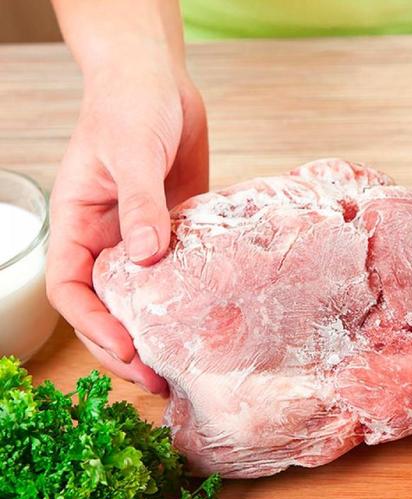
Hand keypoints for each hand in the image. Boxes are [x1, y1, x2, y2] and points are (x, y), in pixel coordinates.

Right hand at [47, 58, 208, 393]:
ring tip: (186, 363)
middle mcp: (107, 239)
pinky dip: (190, 298)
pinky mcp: (177, 230)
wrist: (158, 80)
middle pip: (108, 306)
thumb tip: (147, 258)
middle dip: (127, 346)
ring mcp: (144, 237)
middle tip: (159, 378)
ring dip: (161, 331)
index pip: (72, 289)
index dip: (93, 326)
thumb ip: (139, 205)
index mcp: (78, 224)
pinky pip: (181, 271)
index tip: (126, 350)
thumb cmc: (128, 106)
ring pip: (145, 297)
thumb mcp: (129, 153)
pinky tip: (213, 319)